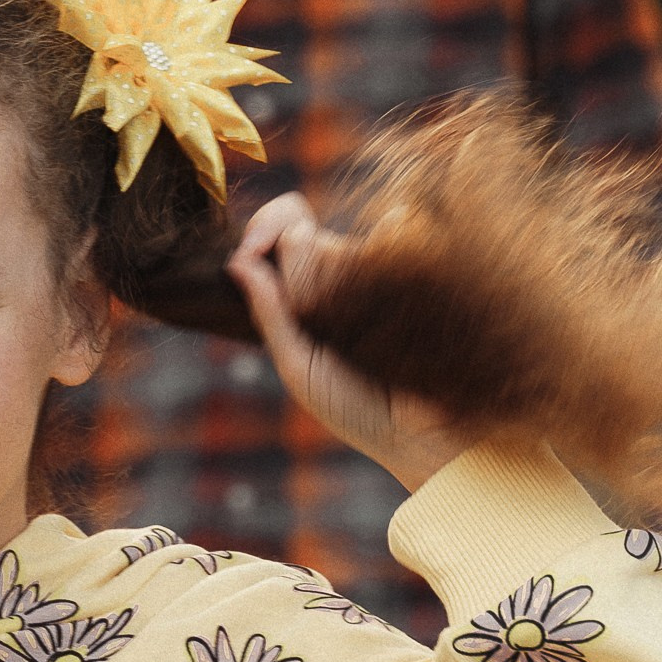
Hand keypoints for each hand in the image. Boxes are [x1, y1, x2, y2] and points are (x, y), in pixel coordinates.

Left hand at [227, 195, 469, 495]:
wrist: (425, 434)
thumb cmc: (357, 408)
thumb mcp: (300, 366)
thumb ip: (270, 313)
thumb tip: (236, 260)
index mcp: (310, 291)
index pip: (281, 231)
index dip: (265, 228)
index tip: (253, 250)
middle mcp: (347, 271)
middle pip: (302, 236)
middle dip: (297, 272)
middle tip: (325, 322)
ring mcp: (385, 266)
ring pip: (342, 240)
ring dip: (340, 278)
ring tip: (363, 330)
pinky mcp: (423, 265)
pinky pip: (397, 233)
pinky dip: (388, 258)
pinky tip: (396, 306)